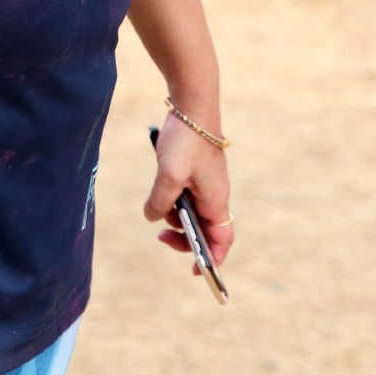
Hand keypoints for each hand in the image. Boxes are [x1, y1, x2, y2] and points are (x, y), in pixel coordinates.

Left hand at [145, 112, 233, 268]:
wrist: (192, 103)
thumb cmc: (186, 140)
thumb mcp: (169, 176)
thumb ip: (160, 203)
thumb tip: (153, 218)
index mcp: (216, 200)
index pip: (222, 241)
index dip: (212, 259)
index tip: (196, 271)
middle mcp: (215, 194)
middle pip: (203, 228)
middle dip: (183, 236)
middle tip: (161, 236)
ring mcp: (206, 181)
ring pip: (190, 210)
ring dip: (173, 212)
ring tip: (159, 200)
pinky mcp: (196, 169)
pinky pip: (184, 192)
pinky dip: (171, 195)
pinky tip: (160, 180)